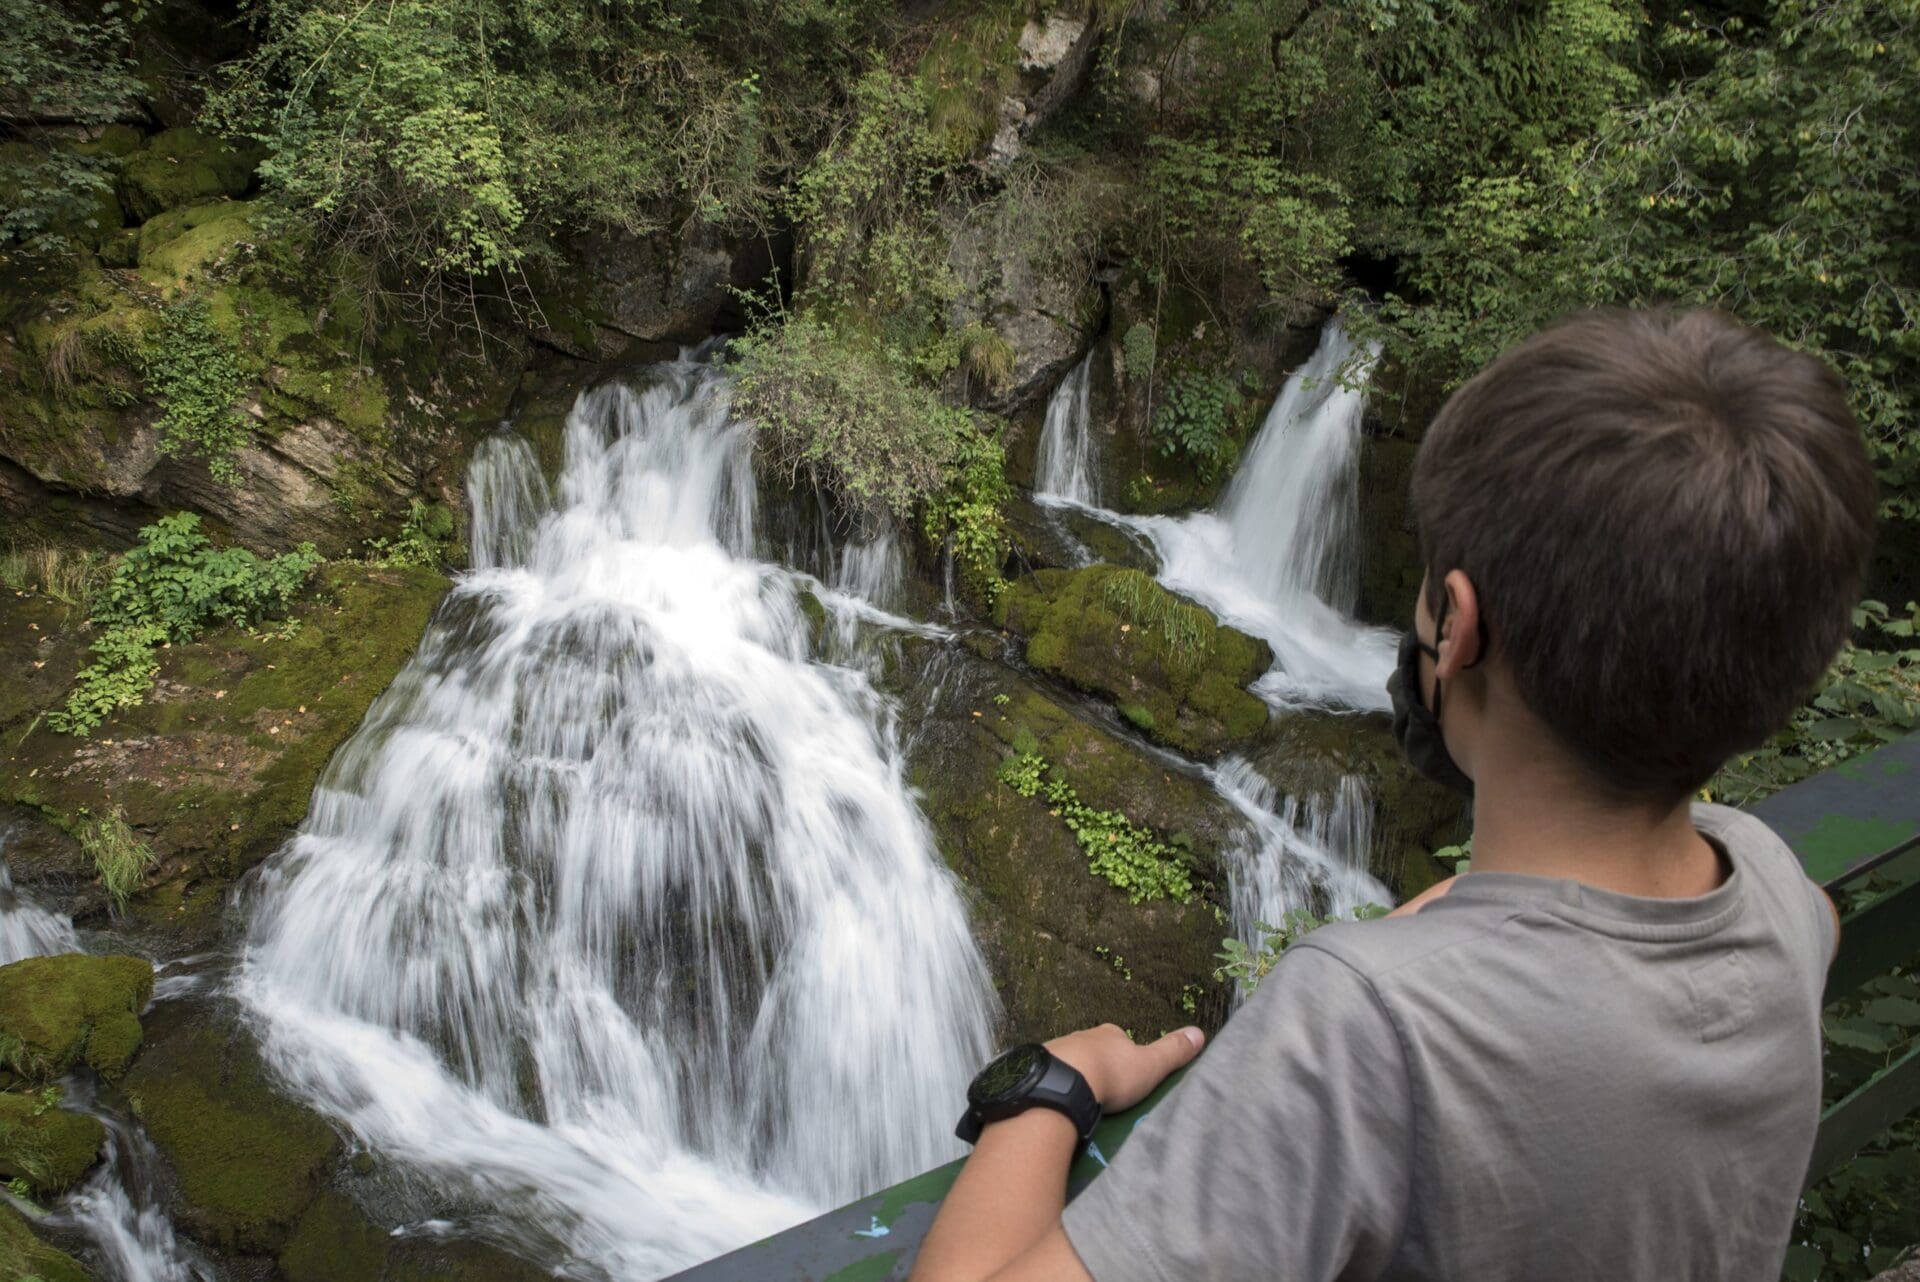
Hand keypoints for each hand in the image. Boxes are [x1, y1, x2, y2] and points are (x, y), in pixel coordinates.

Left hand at [1044, 1023, 1204, 1112]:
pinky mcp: (1038, 1068)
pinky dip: (1057, 1084)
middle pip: (1093, 1050)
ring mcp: (1057, 1050)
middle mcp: (1081, 1036)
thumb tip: (1200, 1032)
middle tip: (1103, 1091)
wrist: (1063, 1082)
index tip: (1127, 1076)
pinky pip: (1051, 1074)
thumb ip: (1173, 1051)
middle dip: (1098, 1066)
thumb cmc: (1112, 1074)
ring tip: (1081, 1098)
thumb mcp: (1150, 1065)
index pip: (1120, 1041)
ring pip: (1070, 1062)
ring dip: (1076, 1076)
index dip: (1125, 1057)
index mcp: (1109, 1034)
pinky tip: (1059, 1099)